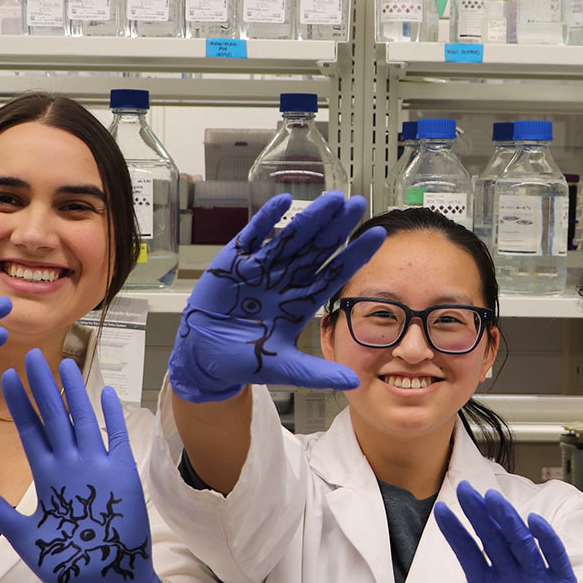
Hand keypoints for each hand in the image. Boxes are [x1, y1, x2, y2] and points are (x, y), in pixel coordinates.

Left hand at [0, 350, 166, 582]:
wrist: (105, 581)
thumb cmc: (66, 563)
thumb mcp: (25, 539)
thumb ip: (0, 514)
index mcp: (48, 477)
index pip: (31, 431)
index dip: (20, 405)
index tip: (7, 378)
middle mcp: (71, 466)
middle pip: (54, 418)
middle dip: (42, 387)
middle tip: (31, 355)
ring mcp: (97, 468)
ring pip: (82, 422)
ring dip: (73, 393)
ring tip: (64, 365)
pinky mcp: (122, 475)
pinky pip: (117, 440)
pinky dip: (113, 417)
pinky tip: (108, 393)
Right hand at [168, 192, 385, 401]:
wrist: (205, 357)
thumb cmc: (244, 360)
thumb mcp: (284, 368)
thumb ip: (317, 373)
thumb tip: (354, 382)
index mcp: (300, 302)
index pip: (333, 273)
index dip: (354, 255)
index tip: (377, 236)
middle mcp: (285, 280)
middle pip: (316, 249)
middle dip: (337, 227)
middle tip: (357, 204)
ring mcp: (261, 268)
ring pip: (291, 238)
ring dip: (310, 218)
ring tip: (331, 200)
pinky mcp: (234, 261)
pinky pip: (252, 236)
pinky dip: (265, 220)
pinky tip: (282, 202)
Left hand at [401, 481, 582, 582]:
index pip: (470, 554)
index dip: (456, 533)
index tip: (441, 510)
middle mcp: (512, 577)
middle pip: (493, 540)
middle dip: (479, 515)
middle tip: (464, 488)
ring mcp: (538, 580)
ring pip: (521, 543)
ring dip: (508, 521)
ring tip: (492, 499)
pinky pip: (555, 559)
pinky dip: (546, 541)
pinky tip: (534, 521)